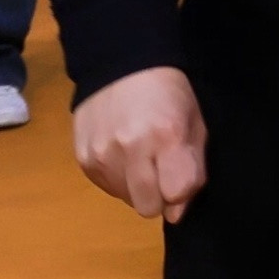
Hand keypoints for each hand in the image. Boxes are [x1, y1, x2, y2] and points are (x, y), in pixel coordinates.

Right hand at [74, 65, 208, 222]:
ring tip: (140, 156)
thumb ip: (193, 168)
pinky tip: (122, 153)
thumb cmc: (168, 93)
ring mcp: (102, 156)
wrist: (120, 66)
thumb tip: (177, 212)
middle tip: (161, 170)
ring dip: (137, 187)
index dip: (182, 191)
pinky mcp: (83, 159)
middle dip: (159, 196)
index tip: (180, 176)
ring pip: (126, 200)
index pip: (176, 194)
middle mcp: (131, 149)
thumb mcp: (194, 122)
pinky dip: (118, 178)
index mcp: (166, 136)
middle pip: (148, 207)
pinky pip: (106, 188)